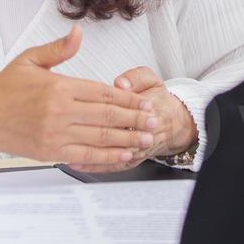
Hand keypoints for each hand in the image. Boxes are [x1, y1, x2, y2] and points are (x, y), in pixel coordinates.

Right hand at [0, 25, 156, 166]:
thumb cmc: (4, 89)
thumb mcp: (29, 60)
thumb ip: (57, 49)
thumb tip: (78, 33)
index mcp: (58, 88)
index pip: (102, 94)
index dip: (128, 100)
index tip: (145, 102)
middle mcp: (59, 112)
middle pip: (106, 117)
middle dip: (134, 120)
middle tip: (154, 122)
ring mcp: (55, 134)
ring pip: (100, 139)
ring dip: (127, 140)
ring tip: (146, 139)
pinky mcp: (50, 152)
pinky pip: (85, 157)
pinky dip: (107, 158)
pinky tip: (122, 156)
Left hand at [68, 66, 197, 173]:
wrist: (173, 122)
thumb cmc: (156, 100)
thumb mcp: (151, 79)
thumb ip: (135, 77)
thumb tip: (121, 83)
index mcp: (150, 108)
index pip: (129, 111)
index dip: (111, 111)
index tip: (87, 108)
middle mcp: (145, 132)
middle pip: (122, 134)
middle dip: (98, 134)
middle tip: (74, 130)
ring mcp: (138, 148)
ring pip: (116, 153)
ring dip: (93, 154)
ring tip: (70, 151)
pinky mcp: (132, 159)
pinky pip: (113, 165)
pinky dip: (96, 166)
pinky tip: (78, 164)